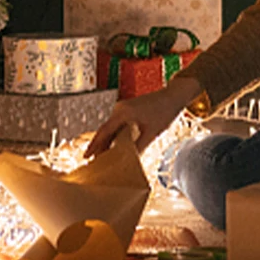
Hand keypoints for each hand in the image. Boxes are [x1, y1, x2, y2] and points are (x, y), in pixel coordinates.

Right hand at [85, 74, 201, 157]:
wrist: (173, 96)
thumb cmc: (165, 112)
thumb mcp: (151, 133)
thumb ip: (138, 147)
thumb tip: (128, 162)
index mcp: (123, 112)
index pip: (104, 131)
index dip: (94, 145)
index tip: (86, 157)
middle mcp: (120, 108)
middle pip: (105, 130)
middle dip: (98, 146)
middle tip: (92, 163)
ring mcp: (123, 108)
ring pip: (110, 128)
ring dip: (106, 141)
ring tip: (100, 158)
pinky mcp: (127, 110)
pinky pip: (116, 125)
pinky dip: (113, 136)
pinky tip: (112, 147)